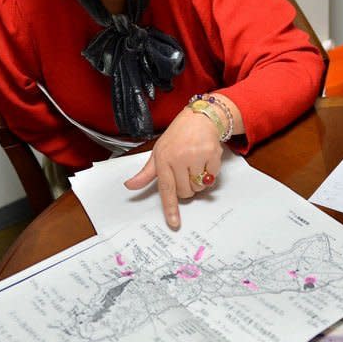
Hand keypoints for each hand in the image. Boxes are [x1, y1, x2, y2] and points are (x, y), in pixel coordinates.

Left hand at [124, 100, 235, 228]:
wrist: (200, 117)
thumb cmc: (178, 136)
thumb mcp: (159, 152)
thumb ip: (146, 173)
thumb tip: (130, 186)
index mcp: (163, 159)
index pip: (166, 189)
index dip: (170, 208)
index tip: (174, 223)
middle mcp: (179, 158)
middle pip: (185, 191)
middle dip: (186, 188)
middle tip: (185, 174)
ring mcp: (197, 156)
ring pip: (199, 186)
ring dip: (198, 181)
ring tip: (195, 165)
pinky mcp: (212, 154)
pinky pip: (211, 177)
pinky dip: (209, 173)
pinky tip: (205, 160)